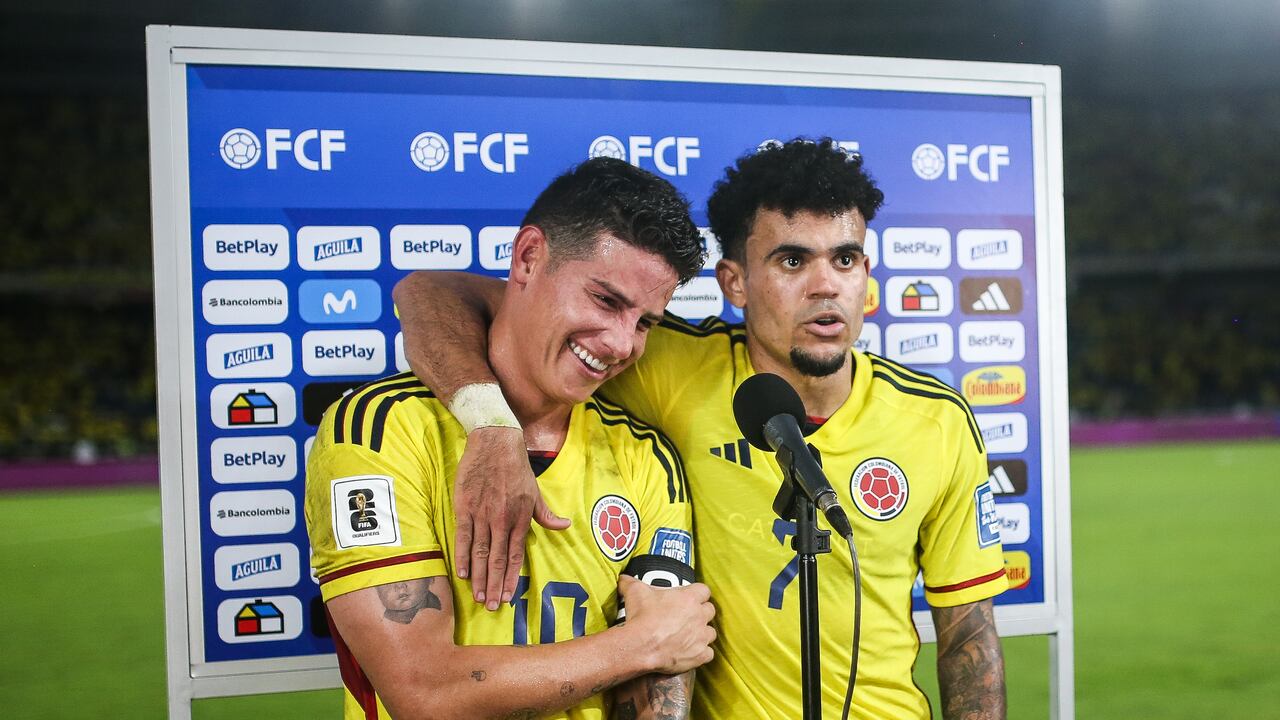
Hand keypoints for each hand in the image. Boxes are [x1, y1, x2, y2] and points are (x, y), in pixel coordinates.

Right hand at [454, 426, 570, 609]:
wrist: (495, 442)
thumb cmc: (517, 467)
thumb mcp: (535, 491)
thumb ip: (546, 514)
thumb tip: (565, 526)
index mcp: (520, 518)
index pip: (516, 556)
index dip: (510, 578)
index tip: (507, 597)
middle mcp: (502, 520)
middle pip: (497, 559)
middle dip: (494, 585)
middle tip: (491, 606)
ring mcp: (482, 514)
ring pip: (480, 552)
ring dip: (479, 577)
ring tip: (478, 596)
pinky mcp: (465, 507)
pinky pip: (463, 536)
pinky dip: (461, 556)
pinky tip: (462, 573)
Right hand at [617, 575, 715, 674]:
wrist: (640, 646)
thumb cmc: (641, 618)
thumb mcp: (634, 591)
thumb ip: (631, 582)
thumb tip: (623, 578)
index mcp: (689, 598)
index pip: (704, 590)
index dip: (697, 594)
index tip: (689, 597)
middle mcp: (699, 616)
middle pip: (709, 610)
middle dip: (700, 612)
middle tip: (687, 616)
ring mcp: (701, 637)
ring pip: (710, 632)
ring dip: (702, 633)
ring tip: (689, 635)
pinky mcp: (699, 655)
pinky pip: (709, 653)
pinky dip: (702, 653)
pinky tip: (691, 651)